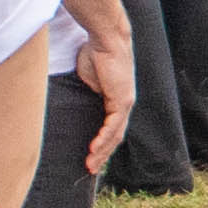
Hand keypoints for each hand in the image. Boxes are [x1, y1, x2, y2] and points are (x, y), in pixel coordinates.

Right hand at [76, 21, 136, 170]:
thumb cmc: (95, 53)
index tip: (90, 156)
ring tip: (90, 164)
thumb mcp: (90, 79)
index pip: (111, 128)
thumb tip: (82, 103)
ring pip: (115, 135)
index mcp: (117, 100)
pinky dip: (103, 138)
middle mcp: (124, 104)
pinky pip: (113, 125)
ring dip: (102, 151)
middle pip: (115, 136)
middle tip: (90, 169)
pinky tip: (94, 149)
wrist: (105, 38)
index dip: (102, 143)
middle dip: (102, 154)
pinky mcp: (122, 100)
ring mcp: (125, 103)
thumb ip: (90, 93)